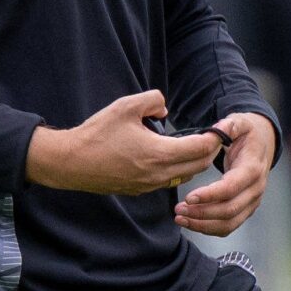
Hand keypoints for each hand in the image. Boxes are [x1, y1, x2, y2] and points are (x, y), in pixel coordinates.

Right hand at [26, 91, 222, 195]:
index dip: (214, 138)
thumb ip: (153, 100)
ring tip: (192, 147)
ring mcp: (149, 185)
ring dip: (194, 163)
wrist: (71, 162)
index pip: (201, 148)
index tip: (218, 129)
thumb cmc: (97, 134)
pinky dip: (177, 171)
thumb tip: (164, 109)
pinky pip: (167, 182)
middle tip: (212, 138)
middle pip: (199, 166)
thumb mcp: (126, 106)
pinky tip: (169, 158)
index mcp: (160, 153)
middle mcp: (159, 174)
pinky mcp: (139, 190)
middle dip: (209, 152)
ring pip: (184, 176)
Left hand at [176, 111, 275, 236]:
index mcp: (253, 168)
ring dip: (203, 225)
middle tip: (178, 209)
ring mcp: (252, 202)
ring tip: (180, 218)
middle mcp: (256, 189)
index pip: (231, 188)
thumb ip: (230, 124)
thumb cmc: (246, 134)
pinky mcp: (245, 210)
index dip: (210, 195)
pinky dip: (208, 228)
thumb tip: (219, 129)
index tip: (188, 197)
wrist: (262, 145)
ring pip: (229, 223)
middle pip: (229, 210)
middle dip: (202, 213)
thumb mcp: (240, 122)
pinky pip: (228, 226)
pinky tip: (190, 222)